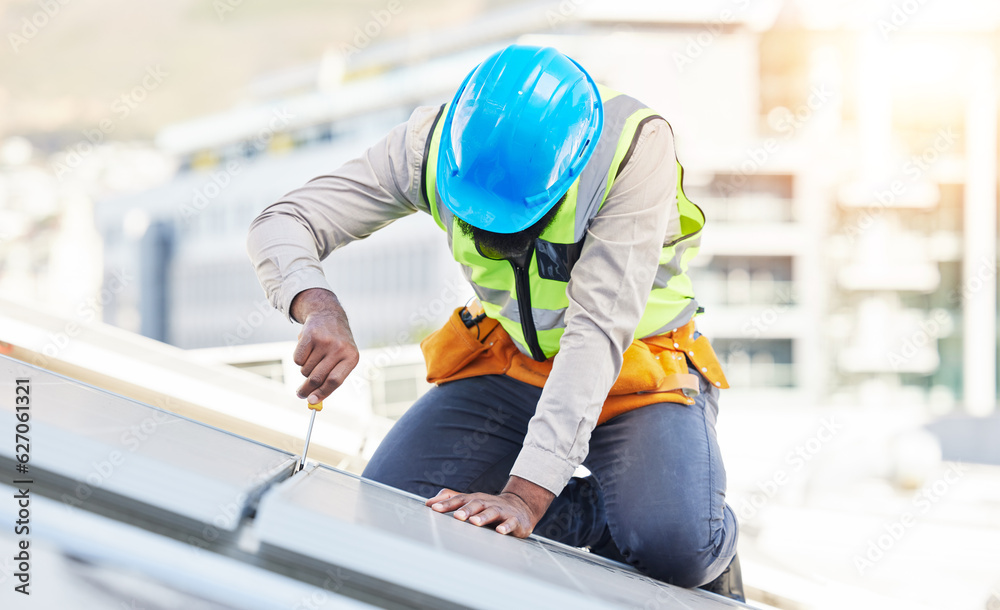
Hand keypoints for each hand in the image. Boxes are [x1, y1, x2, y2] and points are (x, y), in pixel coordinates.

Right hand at [291, 288, 359, 403]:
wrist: (328, 315)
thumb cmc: (335, 345)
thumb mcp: (341, 359)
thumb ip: (330, 380)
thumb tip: (313, 400)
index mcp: (352, 357)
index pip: (334, 381)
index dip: (322, 393)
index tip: (312, 401)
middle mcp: (339, 349)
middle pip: (317, 378)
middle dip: (306, 389)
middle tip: (300, 394)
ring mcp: (324, 341)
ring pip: (305, 370)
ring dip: (305, 371)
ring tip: (312, 359)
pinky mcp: (309, 336)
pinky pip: (297, 359)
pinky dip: (299, 360)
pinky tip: (307, 350)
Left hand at [425, 476, 554, 537]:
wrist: (521, 507)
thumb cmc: (490, 506)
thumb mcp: (471, 501)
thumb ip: (451, 500)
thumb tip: (428, 502)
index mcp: (475, 500)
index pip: (459, 499)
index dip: (447, 504)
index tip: (434, 508)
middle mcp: (487, 503)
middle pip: (475, 504)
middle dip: (465, 510)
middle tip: (456, 516)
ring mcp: (501, 511)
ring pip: (492, 512)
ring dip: (483, 517)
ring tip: (474, 522)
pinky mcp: (514, 520)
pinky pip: (510, 523)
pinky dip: (505, 527)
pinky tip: (500, 531)